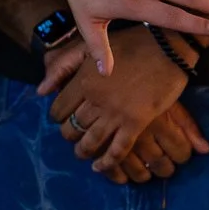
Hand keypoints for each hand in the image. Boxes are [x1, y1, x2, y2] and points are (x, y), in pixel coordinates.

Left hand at [46, 30, 196, 180]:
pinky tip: (101, 167)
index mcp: (83, 80)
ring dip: (84, 151)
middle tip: (72, 136)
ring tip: (82, 153)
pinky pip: (118, 149)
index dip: (57, 116)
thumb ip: (63, 66)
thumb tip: (40, 91)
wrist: (168, 46)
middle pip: (73, 127)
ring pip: (92, 141)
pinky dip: (107, 161)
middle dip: (69, 134)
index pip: (59, 108)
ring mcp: (116, 113)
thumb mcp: (90, 46)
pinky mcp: (137, 122)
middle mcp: (96, 100)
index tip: (61, 118)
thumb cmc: (131, 42)